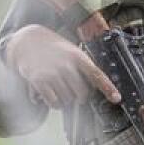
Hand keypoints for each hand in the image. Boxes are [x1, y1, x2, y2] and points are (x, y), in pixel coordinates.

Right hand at [5, 25, 120, 108]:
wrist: (27, 41)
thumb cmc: (53, 48)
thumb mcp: (72, 51)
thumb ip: (82, 67)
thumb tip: (94, 88)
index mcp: (77, 56)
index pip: (96, 74)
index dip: (108, 88)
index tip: (116, 98)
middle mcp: (66, 65)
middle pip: (83, 94)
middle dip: (80, 96)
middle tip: (73, 90)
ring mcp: (52, 73)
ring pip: (68, 100)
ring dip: (65, 100)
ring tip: (59, 88)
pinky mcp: (39, 81)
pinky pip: (53, 102)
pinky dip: (54, 103)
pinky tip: (51, 94)